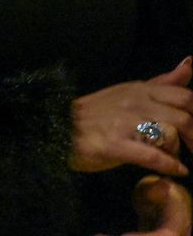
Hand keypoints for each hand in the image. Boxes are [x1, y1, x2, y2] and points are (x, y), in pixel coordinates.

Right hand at [71, 57, 192, 175]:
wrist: (55, 128)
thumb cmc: (95, 114)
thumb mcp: (128, 92)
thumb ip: (160, 83)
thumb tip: (189, 64)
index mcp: (139, 89)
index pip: (184, 96)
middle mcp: (134, 102)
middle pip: (184, 117)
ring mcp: (123, 123)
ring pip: (170, 134)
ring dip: (180, 151)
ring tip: (178, 160)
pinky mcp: (114, 145)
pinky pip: (151, 156)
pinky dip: (168, 165)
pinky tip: (176, 171)